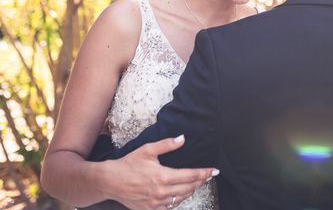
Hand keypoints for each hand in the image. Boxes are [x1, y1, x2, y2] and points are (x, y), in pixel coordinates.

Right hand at [101, 135, 217, 209]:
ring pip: (181, 198)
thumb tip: (183, 138)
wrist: (110, 181)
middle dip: (201, 181)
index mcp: (163, 176)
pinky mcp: (150, 209)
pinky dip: (178, 200)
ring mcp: (156, 203)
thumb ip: (167, 145)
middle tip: (208, 176)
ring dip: (191, 190)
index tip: (214, 171)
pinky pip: (170, 207)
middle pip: (189, 188)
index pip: (191, 175)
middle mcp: (161, 192)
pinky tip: (181, 193)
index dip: (204, 173)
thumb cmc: (129, 164)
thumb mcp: (148, 150)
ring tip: (197, 183)